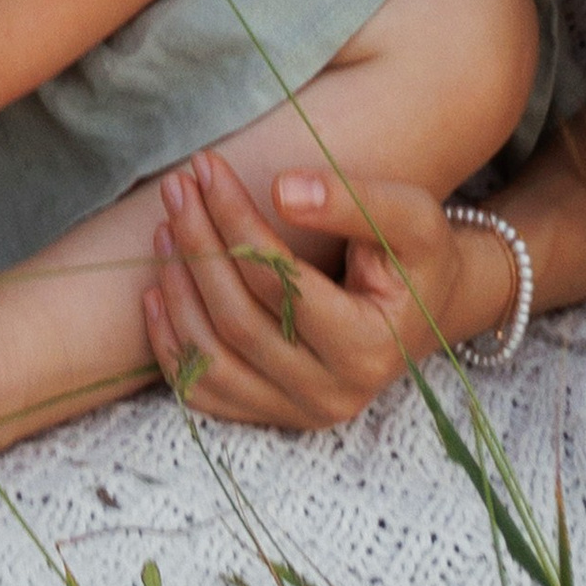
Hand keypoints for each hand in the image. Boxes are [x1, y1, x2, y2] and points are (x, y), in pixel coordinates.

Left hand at [141, 153, 508, 428]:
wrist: (427, 309)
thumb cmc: (418, 257)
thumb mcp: (409, 218)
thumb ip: (353, 201)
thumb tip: (281, 191)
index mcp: (368, 348)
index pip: (280, 280)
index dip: (236, 220)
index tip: (207, 168)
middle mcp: (331, 395)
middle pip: (238, 320)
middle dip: (198, 246)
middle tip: (177, 188)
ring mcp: (298, 414)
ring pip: (213, 361)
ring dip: (178, 292)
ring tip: (164, 228)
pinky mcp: (273, 417)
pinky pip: (204, 391)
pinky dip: (172, 344)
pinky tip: (157, 291)